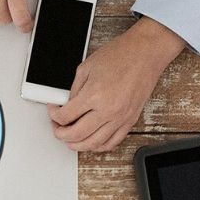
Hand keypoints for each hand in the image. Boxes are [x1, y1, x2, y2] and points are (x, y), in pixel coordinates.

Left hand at [48, 18, 183, 151]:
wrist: (145, 53)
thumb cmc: (121, 55)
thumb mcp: (86, 67)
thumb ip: (74, 90)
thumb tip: (66, 105)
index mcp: (94, 95)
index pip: (65, 116)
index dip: (54, 115)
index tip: (54, 111)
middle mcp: (108, 110)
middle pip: (76, 135)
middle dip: (61, 134)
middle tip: (58, 127)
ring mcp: (120, 118)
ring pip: (93, 144)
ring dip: (77, 145)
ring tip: (70, 138)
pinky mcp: (130, 120)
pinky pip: (112, 142)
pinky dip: (98, 146)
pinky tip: (91, 141)